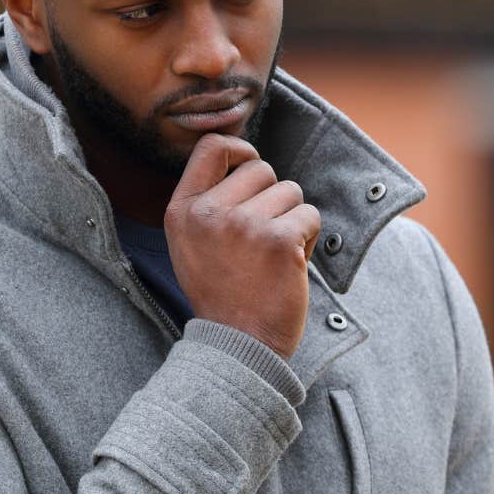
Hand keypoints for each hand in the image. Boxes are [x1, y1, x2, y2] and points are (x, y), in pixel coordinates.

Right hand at [165, 134, 321, 359]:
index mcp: (182, 211)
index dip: (240, 149)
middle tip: (262, 239)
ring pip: (291, 191)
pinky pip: (310, 216)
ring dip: (292, 220)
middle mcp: (209, 213)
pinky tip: (289, 265)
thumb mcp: (192, 245)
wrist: (239, 346)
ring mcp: (244, 225)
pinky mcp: (280, 241)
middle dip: (272, 198)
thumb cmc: (223, 295)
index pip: (212, 147)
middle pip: (261, 169)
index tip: (251, 164)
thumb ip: (208, 203)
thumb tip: (244, 161)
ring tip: (273, 256)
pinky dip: (308, 239)